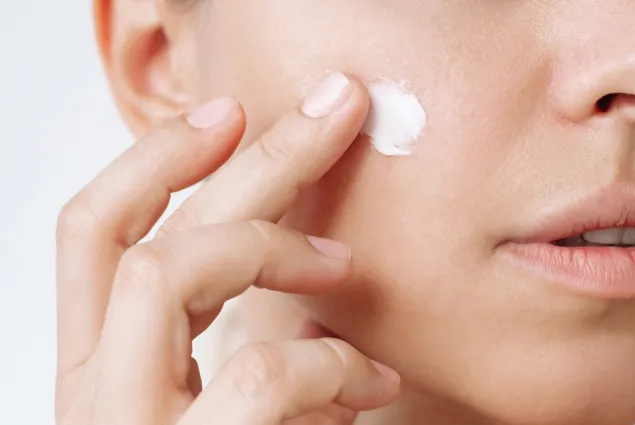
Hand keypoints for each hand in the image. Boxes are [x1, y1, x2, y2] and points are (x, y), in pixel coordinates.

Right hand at [55, 72, 399, 424]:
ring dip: (277, 249)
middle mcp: (98, 391)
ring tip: (344, 265)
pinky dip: (331, 364)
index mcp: (103, 364)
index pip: (93, 233)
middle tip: (335, 113)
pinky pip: (260, 373)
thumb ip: (243, 334)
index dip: (154, 160)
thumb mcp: (223, 398)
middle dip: (253, 161)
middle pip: (149, 236)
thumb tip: (317, 261)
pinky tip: (367, 384)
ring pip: (171, 272)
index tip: (229, 112)